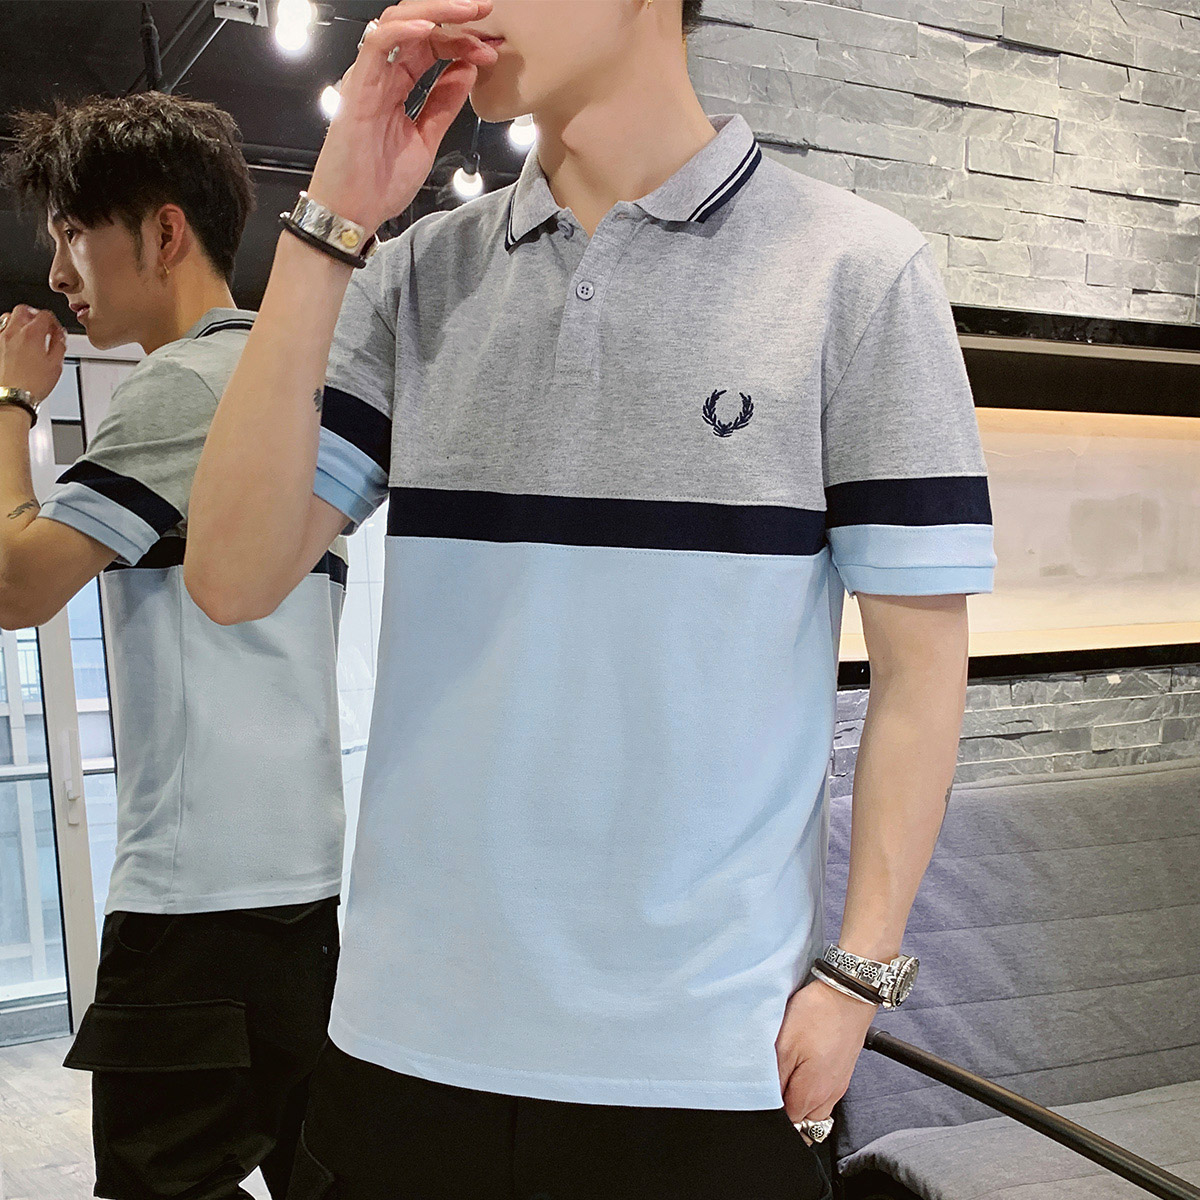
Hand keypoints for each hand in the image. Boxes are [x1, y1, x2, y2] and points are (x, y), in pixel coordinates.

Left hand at [0, 306, 66, 402]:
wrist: (12, 396)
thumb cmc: (32, 384)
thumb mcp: (56, 365)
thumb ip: (59, 345)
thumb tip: (60, 336)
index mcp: (32, 334)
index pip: (45, 315)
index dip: (53, 321)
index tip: (56, 330)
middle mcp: (13, 332)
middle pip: (23, 310)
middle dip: (34, 315)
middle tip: (41, 325)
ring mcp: (1, 338)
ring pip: (8, 317)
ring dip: (19, 321)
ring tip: (27, 332)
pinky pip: (0, 330)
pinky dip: (8, 331)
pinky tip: (15, 341)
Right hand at [306, 0, 499, 232]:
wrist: (355, 212)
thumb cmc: (380, 182)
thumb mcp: (426, 138)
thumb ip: (444, 104)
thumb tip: (467, 73)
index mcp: (397, 86)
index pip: (431, 47)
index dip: (462, 42)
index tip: (490, 50)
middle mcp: (382, 75)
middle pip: (418, 27)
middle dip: (454, 16)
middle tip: (486, 13)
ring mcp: (369, 78)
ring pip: (398, 22)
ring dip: (435, 13)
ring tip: (468, 14)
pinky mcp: (358, 87)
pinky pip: (377, 43)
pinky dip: (404, 29)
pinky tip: (431, 27)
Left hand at [775, 977, 877, 1144]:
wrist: (849, 994)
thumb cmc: (816, 1014)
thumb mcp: (784, 1044)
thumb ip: (775, 1080)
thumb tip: (767, 1103)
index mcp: (812, 1094)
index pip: (788, 1124)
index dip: (772, 1112)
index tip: (761, 1095)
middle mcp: (829, 1096)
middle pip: (804, 1122)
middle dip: (787, 1112)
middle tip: (772, 1085)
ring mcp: (838, 1085)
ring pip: (815, 1110)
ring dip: (799, 1100)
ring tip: (786, 1074)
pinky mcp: (842, 1072)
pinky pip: (824, 1093)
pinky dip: (810, 1088)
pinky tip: (801, 1066)